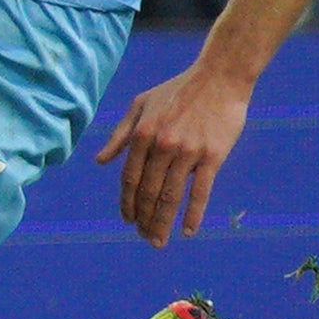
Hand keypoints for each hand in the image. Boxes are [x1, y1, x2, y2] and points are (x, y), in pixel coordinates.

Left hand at [95, 54, 257, 243]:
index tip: (127, 220)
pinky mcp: (213, 156)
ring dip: (162, 222)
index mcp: (142, 134)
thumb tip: (100, 162)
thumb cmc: (177, 91)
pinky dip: (193, 214)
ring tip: (158, 241)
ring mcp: (188, 152)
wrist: (218, 78)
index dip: (127, 202)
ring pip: (171, 196)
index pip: (130, 178)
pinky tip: (187, 231)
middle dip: (143, 219)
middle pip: (148, 192)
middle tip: (143, 237)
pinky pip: (201, 191)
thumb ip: (119, 135)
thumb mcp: (140, 105)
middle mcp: (162, 146)